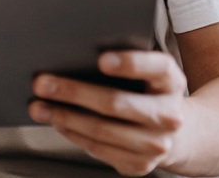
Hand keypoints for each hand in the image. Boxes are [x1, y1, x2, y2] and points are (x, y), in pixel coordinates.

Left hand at [29, 51, 187, 176]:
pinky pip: (98, 149)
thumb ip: (125, 62)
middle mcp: (169, 115)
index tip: (101, 60)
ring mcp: (156, 144)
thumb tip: (74, 55)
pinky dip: (73, 134)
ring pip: (101, 130)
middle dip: (73, 92)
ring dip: (64, 117)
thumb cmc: (151, 93)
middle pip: (116, 103)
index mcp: (171, 82)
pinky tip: (58, 122)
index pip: (156, 68)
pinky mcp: (140, 164)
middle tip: (43, 83)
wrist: (178, 134)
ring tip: (40, 106)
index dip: (130, 64)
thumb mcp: (150, 72)